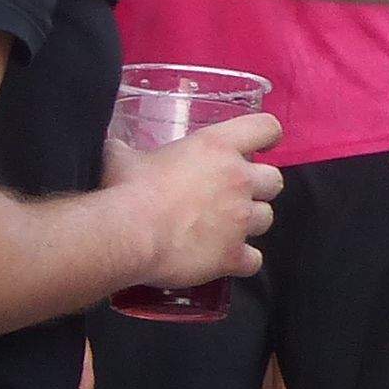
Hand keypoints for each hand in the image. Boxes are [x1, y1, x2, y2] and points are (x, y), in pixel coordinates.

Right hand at [108, 114, 281, 292]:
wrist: (128, 232)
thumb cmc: (126, 188)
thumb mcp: (122, 156)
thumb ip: (128, 150)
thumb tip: (113, 148)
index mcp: (216, 147)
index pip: (265, 128)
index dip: (266, 135)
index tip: (260, 145)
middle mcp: (237, 180)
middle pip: (274, 180)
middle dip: (259, 187)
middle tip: (232, 193)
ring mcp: (240, 220)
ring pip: (266, 219)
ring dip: (248, 222)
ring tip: (223, 228)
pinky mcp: (233, 256)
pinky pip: (254, 260)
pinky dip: (241, 260)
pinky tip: (221, 258)